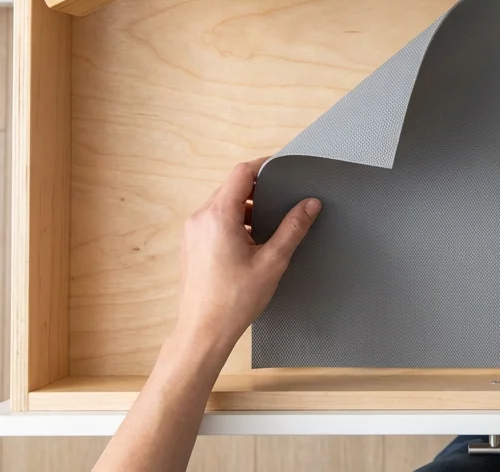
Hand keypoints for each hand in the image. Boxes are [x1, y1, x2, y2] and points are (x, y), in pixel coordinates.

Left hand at [175, 158, 320, 359]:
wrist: (203, 331)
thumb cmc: (234, 300)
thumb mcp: (272, 261)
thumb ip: (292, 228)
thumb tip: (309, 204)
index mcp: (218, 216)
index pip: (241, 173)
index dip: (263, 166)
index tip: (282, 169)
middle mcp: (200, 218)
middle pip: (231, 188)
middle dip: (257, 191)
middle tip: (281, 200)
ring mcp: (191, 232)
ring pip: (221, 205)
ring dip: (244, 208)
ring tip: (267, 227)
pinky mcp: (190, 245)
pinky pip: (212, 221)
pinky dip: (232, 222)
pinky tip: (249, 243)